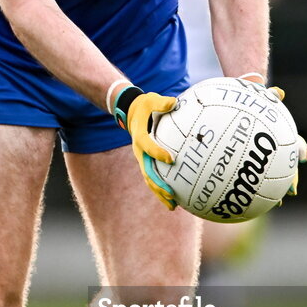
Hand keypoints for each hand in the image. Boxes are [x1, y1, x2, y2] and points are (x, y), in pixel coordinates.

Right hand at [110, 84, 177, 209]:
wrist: (131, 112)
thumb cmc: (145, 105)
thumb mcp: (151, 99)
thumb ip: (162, 102)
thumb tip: (174, 102)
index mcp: (139, 136)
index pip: (147, 146)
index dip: (157, 152)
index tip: (170, 159)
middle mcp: (139, 151)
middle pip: (147, 172)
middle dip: (158, 185)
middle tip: (172, 195)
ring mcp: (142, 158)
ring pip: (149, 179)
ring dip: (160, 193)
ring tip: (173, 206)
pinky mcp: (147, 161)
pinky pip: (154, 177)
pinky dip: (161, 189)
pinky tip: (174, 199)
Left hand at [237, 73, 306, 201]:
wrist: (237, 108)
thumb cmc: (248, 101)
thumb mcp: (254, 96)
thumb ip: (265, 94)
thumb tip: (278, 92)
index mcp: (280, 135)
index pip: (295, 144)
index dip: (300, 150)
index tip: (303, 157)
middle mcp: (277, 150)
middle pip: (289, 167)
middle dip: (292, 179)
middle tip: (292, 190)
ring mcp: (265, 160)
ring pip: (275, 178)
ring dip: (275, 191)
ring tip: (276, 203)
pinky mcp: (250, 167)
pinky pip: (250, 179)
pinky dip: (248, 189)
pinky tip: (241, 200)